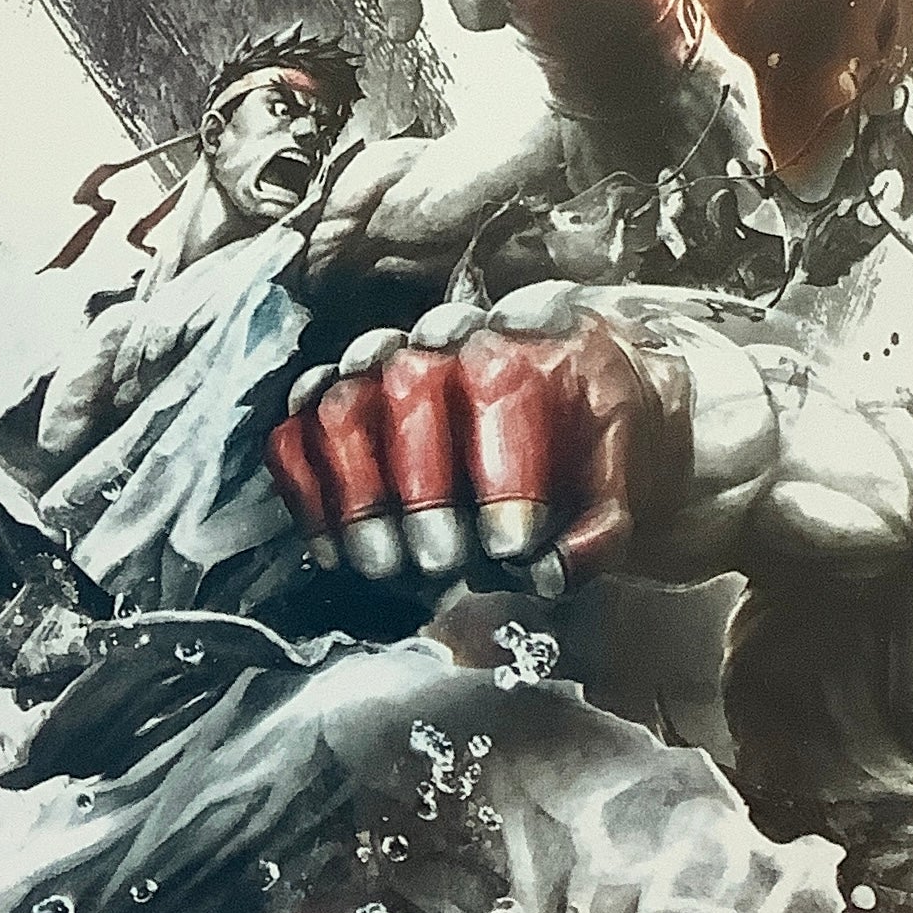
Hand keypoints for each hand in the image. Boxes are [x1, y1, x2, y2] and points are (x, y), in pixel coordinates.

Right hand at [264, 292, 676, 594]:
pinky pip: (295, 432)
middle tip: (441, 560)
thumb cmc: (581, 446)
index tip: (511, 546)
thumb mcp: (617, 484)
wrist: (559, 410)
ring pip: (342, 405)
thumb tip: (553, 572)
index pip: (502, 385)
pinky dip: (304, 492)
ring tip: (382, 565)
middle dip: (422, 487)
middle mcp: (444, 341)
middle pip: (411, 386)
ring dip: (356, 496)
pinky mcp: (332, 399)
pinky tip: (335, 550)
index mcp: (526, 344)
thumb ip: (598, 534)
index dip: (502, 473)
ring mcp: (379, 366)